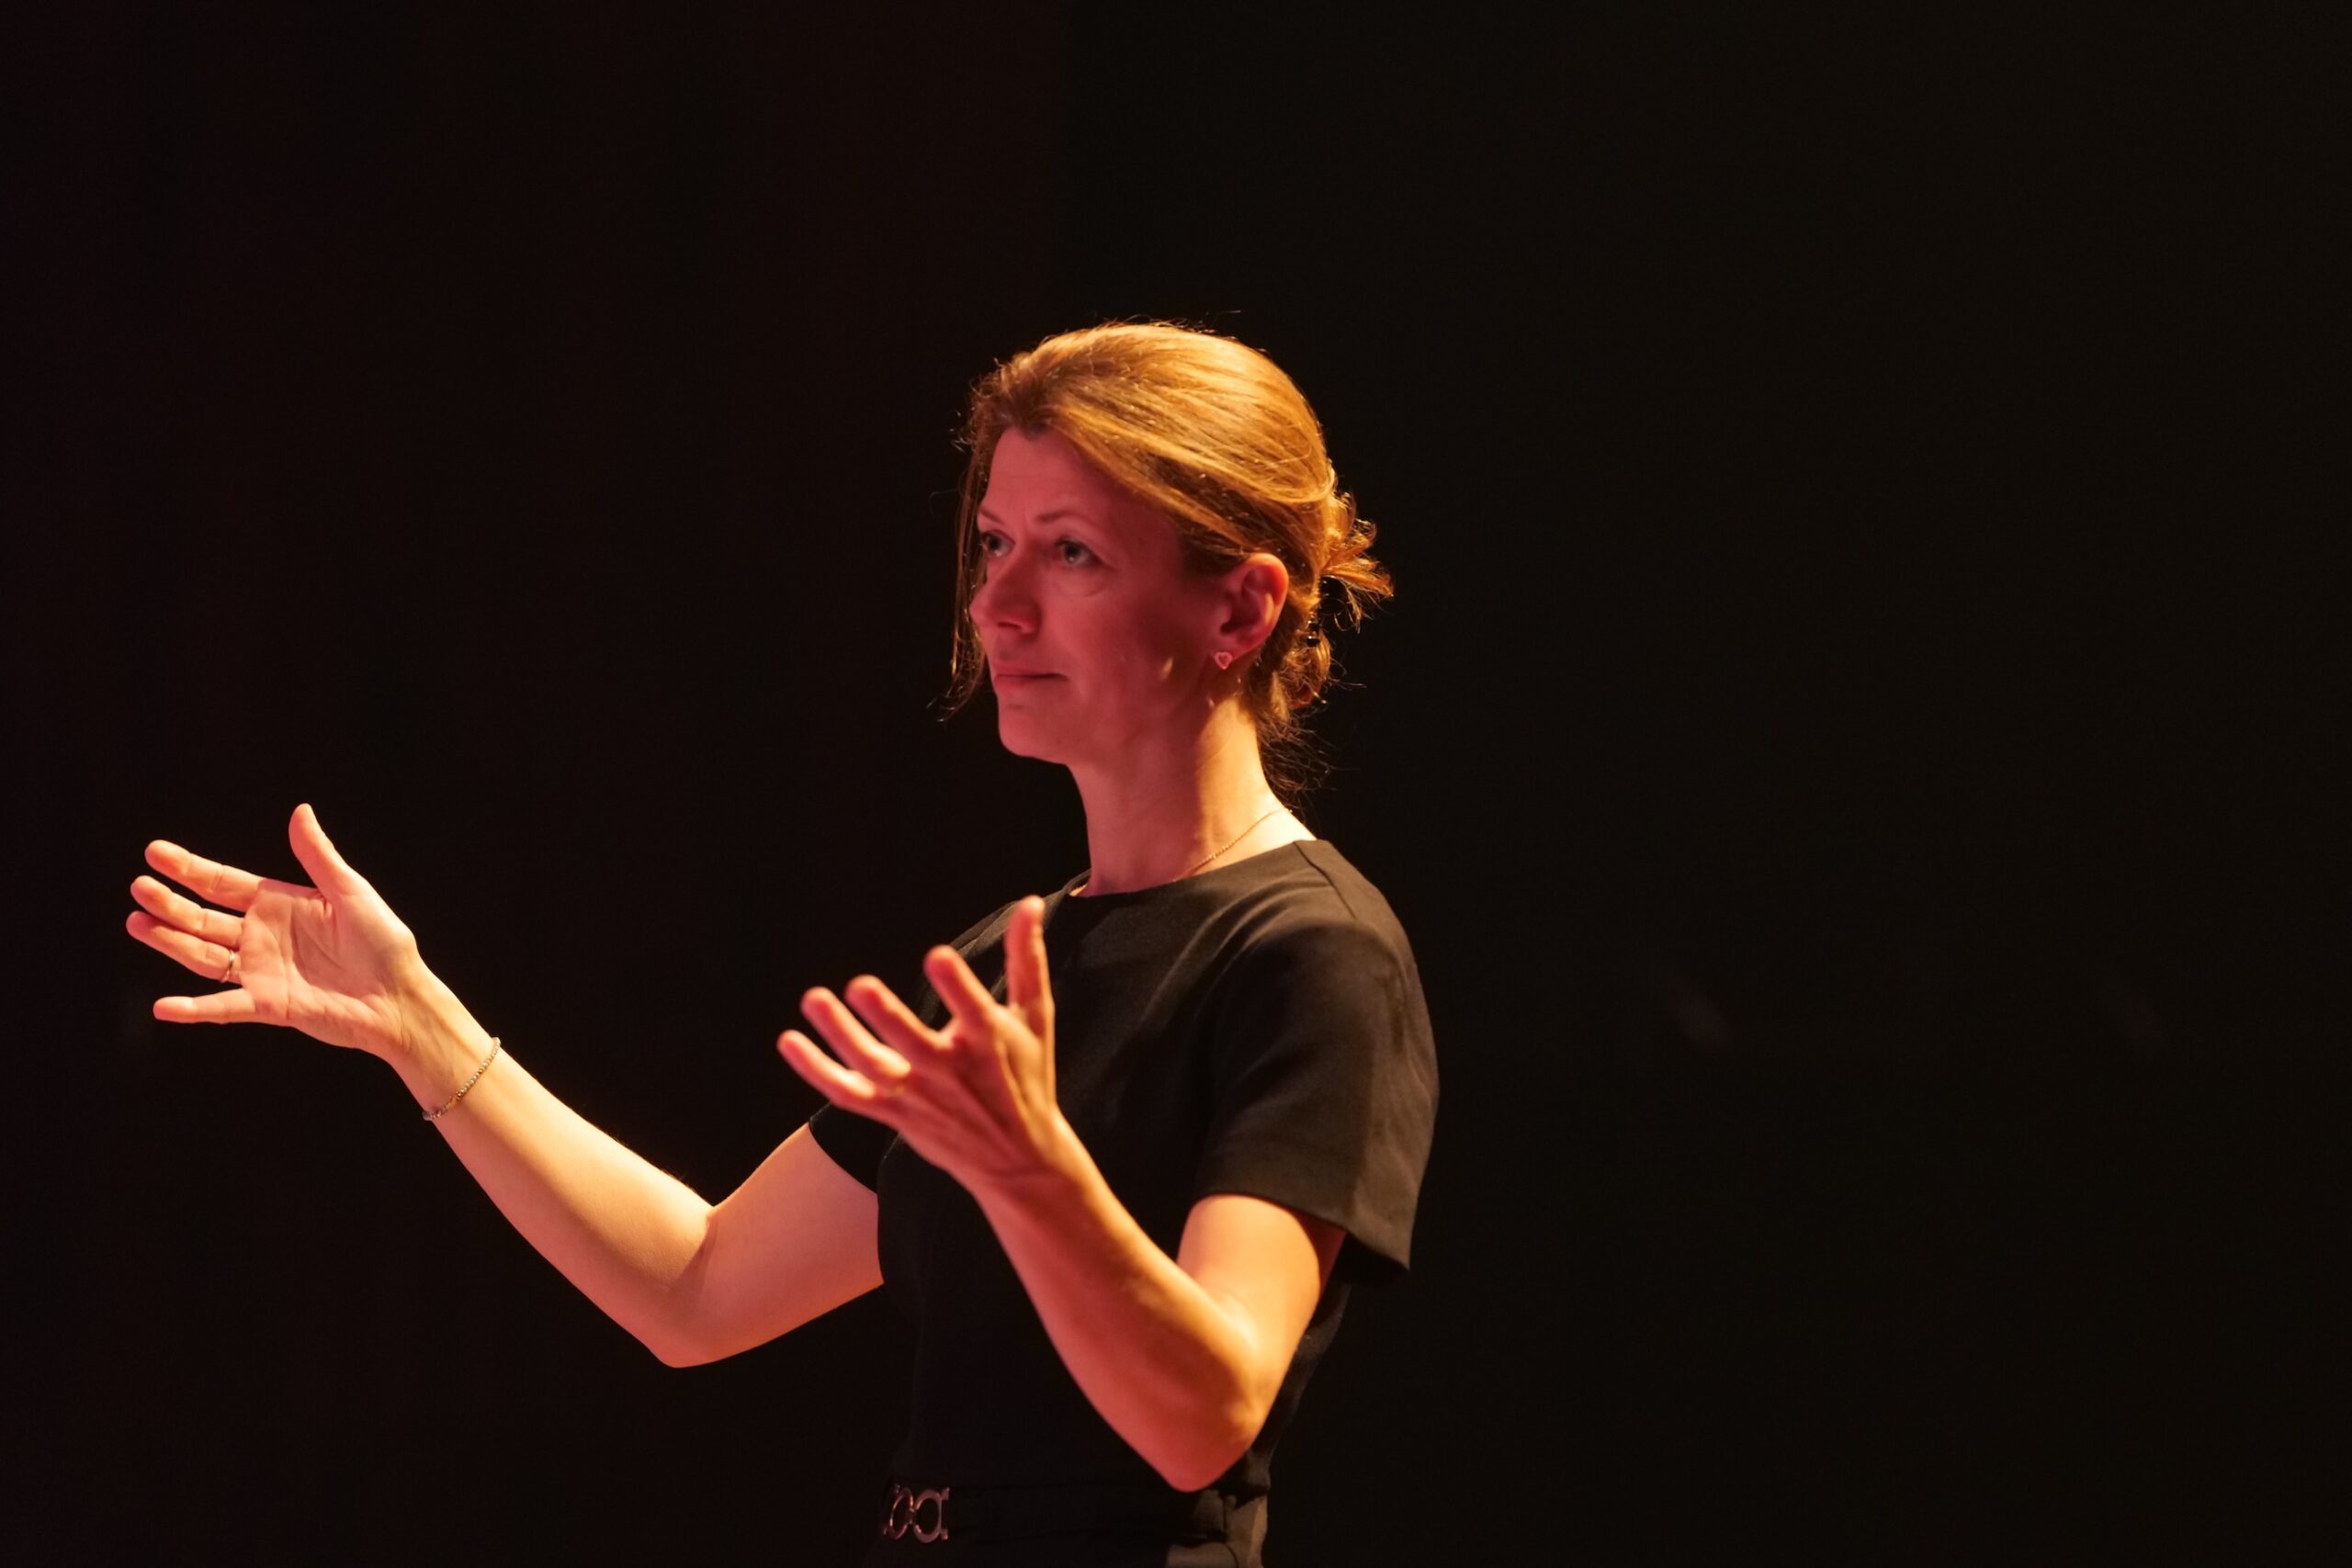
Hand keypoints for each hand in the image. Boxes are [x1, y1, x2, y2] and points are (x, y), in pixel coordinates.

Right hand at [126, 804, 430, 1059]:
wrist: (399, 997)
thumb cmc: (384, 941)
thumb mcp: (350, 893)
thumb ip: (319, 857)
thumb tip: (300, 811)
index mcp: (279, 903)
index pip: (222, 883)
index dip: (189, 869)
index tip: (155, 853)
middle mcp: (262, 935)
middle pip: (203, 918)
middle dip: (170, 903)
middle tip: (139, 887)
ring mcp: (261, 971)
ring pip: (204, 956)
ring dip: (170, 942)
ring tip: (137, 923)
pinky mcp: (268, 1005)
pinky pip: (224, 1007)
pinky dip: (194, 1009)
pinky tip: (164, 1007)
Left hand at [778, 895, 1070, 1193]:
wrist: (1019, 1160)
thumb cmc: (1027, 1074)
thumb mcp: (1035, 1018)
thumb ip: (1026, 959)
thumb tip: (1029, 903)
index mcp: (989, 1042)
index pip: (974, 1012)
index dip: (957, 987)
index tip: (937, 957)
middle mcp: (951, 1071)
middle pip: (913, 1045)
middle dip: (887, 1017)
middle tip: (860, 986)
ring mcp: (920, 1096)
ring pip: (873, 1067)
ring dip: (841, 1036)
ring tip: (813, 999)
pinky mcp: (896, 1114)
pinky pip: (848, 1094)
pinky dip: (817, 1071)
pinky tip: (789, 1041)